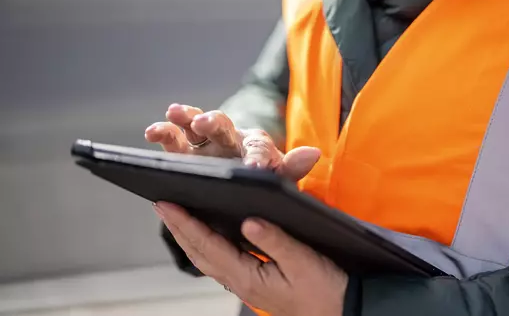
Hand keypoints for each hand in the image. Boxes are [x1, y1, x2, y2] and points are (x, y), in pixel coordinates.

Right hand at [145, 103, 319, 180]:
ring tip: (172, 113)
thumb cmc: (263, 180)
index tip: (253, 169)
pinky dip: (164, 132)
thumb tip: (314, 153)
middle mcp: (229, 138)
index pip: (259, 149)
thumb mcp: (281, 177)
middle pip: (223, 125)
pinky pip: (173, 139)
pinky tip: (152, 132)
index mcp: (257, 146)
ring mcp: (204, 144)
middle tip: (205, 122)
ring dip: (184, 118)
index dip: (255, 158)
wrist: (242, 184)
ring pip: (193, 125)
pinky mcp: (185, 152)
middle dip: (213, 122)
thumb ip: (292, 168)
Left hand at [154, 202, 346, 315]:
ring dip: (190, 237)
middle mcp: (242, 282)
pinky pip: (223, 261)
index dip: (185, 224)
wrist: (343, 311)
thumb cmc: (327, 290)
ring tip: (178, 217)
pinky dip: (208, 244)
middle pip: (200, 254)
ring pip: (208, 259)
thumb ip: (276, 241)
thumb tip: (249, 221)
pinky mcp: (257, 282)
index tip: (167, 205)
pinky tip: (210, 234)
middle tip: (162, 205)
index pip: (207, 246)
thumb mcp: (304, 262)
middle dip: (179, 229)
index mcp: (248, 277)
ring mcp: (248, 284)